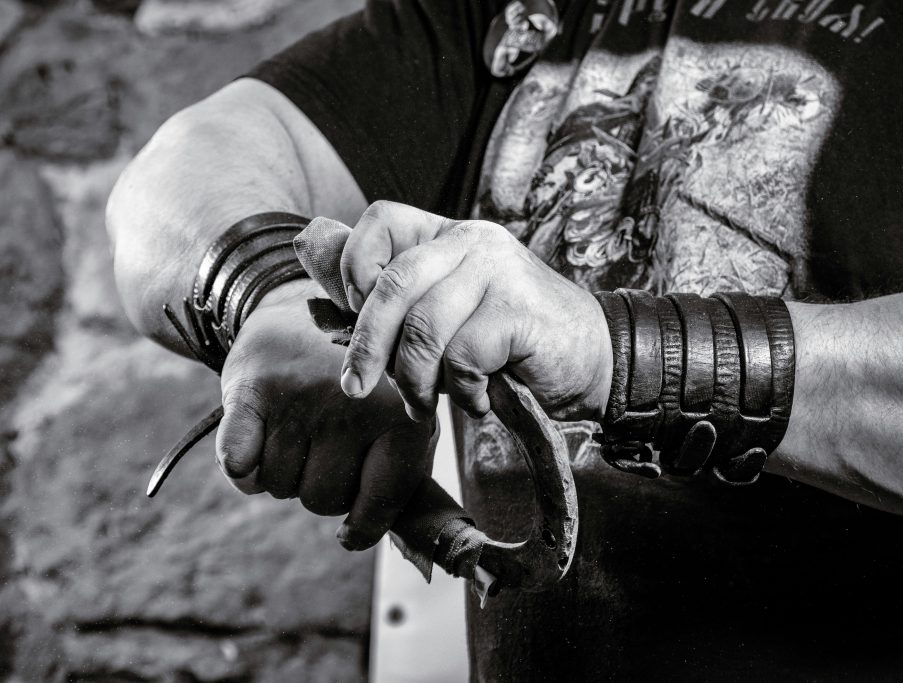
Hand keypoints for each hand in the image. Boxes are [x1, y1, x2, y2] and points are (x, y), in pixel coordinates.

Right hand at [215, 278, 436, 550]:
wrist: (305, 304)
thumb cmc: (364, 380)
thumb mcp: (403, 415)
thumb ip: (404, 477)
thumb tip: (392, 540)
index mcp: (403, 416)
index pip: (377, 506)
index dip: (362, 524)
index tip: (352, 527)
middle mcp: (355, 408)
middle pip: (322, 500)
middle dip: (321, 488)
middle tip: (325, 450)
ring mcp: (303, 397)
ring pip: (280, 487)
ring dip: (283, 472)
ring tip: (298, 430)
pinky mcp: (253, 388)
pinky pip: (239, 466)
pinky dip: (243, 469)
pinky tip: (256, 444)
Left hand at [337, 201, 612, 421]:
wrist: (594, 363)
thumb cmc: (507, 345)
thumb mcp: (440, 316)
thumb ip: (385, 293)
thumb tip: (308, 255)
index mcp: (448, 234)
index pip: (380, 220)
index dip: (354, 269)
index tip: (352, 316)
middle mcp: (472, 240)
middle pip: (393, 282)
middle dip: (367, 344)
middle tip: (356, 389)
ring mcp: (500, 270)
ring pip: (424, 327)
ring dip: (417, 380)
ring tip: (426, 404)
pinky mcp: (520, 309)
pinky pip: (463, 355)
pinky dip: (463, 391)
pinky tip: (479, 398)